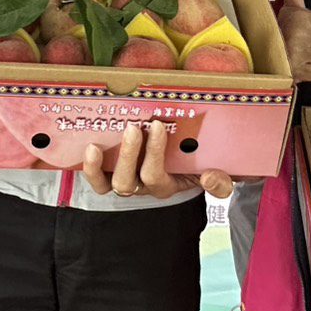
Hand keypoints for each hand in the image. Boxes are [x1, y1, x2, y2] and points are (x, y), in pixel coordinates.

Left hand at [81, 120, 233, 199]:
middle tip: (134, 127)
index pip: (159, 176)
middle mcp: (144, 186)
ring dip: (102, 166)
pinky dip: (91, 168)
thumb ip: (220, 181)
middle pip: (132, 181)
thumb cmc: (195, 165)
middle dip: (131, 154)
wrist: (183, 165)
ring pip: (112, 183)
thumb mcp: (214, 174)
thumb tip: (211, 178)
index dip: (157, 153)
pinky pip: (98, 181)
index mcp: (168, 185)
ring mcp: (126, 181)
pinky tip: (90, 148)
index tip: (161, 124)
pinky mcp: (110, 176)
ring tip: (99, 144)